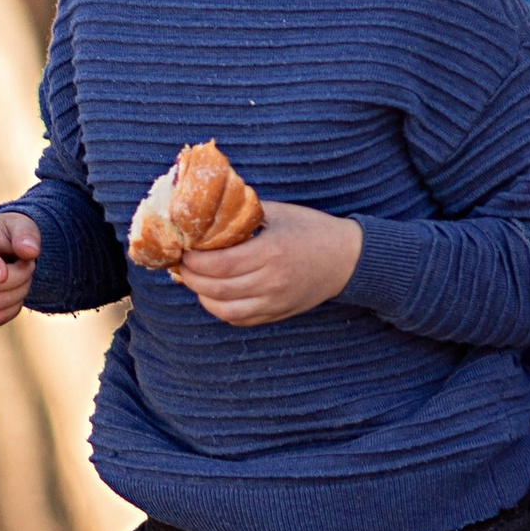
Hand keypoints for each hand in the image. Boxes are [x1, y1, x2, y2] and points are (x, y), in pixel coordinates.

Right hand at [0, 209, 41, 328]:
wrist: (0, 249)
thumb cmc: (10, 235)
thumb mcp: (22, 226)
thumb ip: (27, 235)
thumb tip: (31, 251)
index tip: (2, 275)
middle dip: (19, 278)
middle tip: (30, 266)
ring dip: (19, 294)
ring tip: (22, 279)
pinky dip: (11, 310)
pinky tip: (15, 296)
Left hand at [174, 197, 362, 329]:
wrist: (348, 259)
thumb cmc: (311, 229)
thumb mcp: (278, 213)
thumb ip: (243, 214)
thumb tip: (205, 210)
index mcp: (271, 252)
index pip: (219, 264)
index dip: (193, 260)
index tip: (183, 248)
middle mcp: (272, 282)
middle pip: (217, 290)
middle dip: (191, 278)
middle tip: (181, 264)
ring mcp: (276, 302)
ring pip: (226, 311)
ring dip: (203, 297)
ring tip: (195, 280)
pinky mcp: (279, 314)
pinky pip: (241, 320)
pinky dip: (221, 310)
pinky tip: (215, 294)